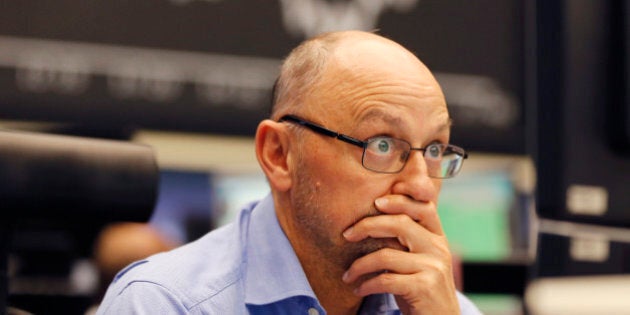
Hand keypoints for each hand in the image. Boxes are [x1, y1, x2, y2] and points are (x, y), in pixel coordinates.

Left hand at [341, 195, 459, 314]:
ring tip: (348, 274)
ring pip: (386, 255)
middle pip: (400, 224)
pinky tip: (359, 289)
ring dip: (359, 265)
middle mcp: (439, 249)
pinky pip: (386, 280)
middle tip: (347, 234)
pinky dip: (367, 284)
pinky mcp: (424, 287)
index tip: (376, 201)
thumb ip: (405, 240)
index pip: (423, 207)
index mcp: (437, 238)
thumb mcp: (417, 260)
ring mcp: (434, 268)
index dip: (400, 199)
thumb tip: (371, 218)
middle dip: (367, 226)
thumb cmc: (420, 288)